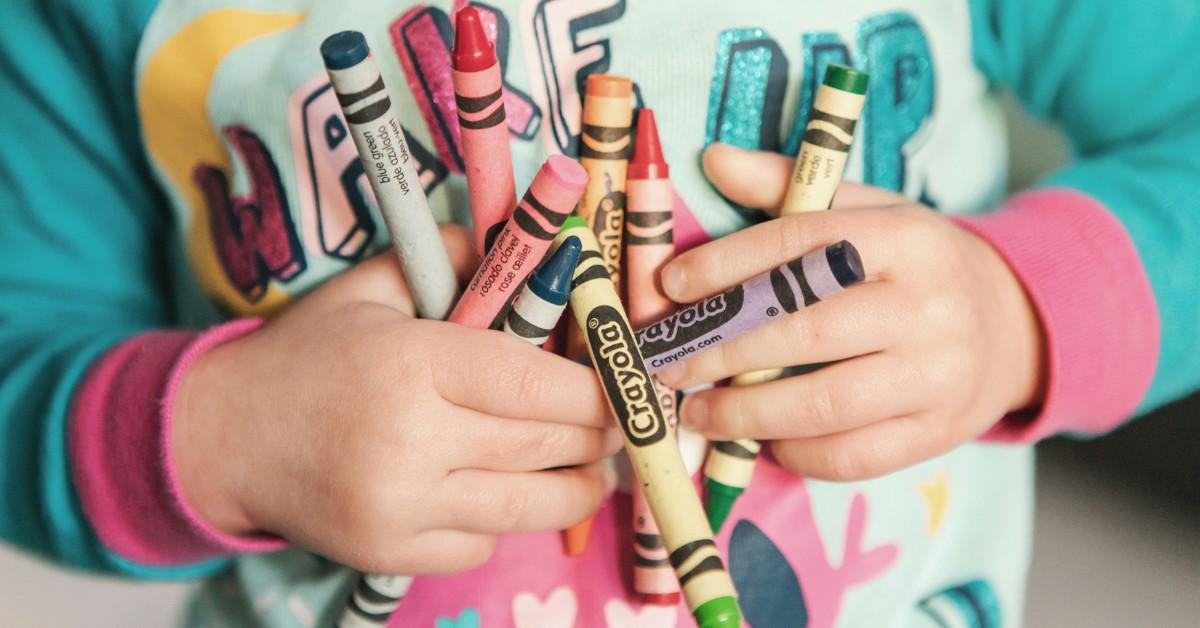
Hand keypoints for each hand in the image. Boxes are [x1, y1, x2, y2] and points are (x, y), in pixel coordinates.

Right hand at [172, 225, 620, 574]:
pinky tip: (503, 491)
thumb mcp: (372, 287)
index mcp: (413, 362)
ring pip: (531, 506)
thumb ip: (451, 256)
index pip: (538, 381)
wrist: (226, 436)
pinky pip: (485, 544)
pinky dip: (507, 520)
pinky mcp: (392, 555)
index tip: (626, 384)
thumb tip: (531, 245)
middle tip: (622, 422)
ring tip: (592, 467)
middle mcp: (411, 440)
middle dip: (600, 435)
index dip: (598, 387)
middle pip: (547, 444)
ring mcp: (402, 507)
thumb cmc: (310, 355)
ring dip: (578, 486)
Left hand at [656, 144, 1045, 480]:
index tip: (672, 286)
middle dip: (723, 351)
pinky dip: (796, 451)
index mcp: (905, 239)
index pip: (803, 245)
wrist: (1011, 325)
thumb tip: (713, 159)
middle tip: (669, 363)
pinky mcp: (938, 432)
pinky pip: (852, 456)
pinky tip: (762, 438)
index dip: (728, 266)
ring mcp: (938, 376)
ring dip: (746, 414)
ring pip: (825, 404)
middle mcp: (927, 307)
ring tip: (697, 412)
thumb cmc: (914, 265)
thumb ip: (790, 188)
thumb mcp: (866, 212)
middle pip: (807, 332)